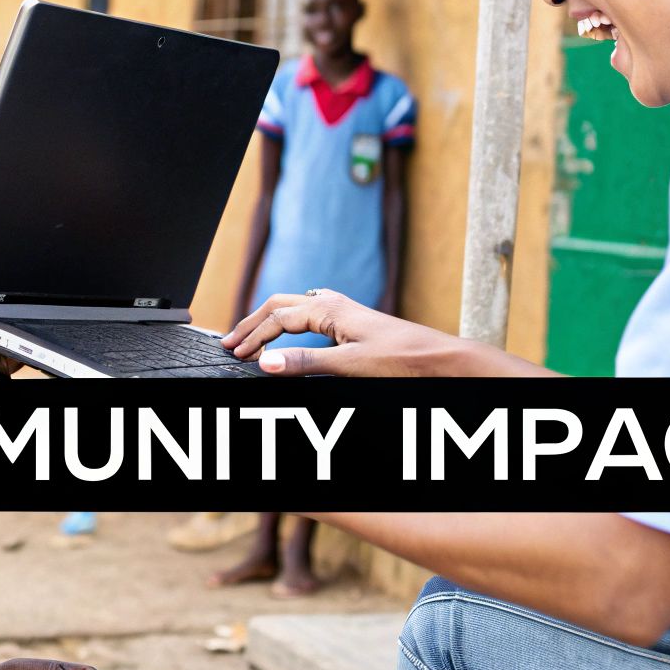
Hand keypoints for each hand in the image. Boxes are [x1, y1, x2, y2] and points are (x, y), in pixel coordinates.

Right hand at [220, 290, 458, 376]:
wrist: (438, 359)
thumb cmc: (402, 360)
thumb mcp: (350, 366)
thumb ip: (306, 363)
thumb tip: (266, 362)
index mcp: (329, 309)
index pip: (277, 318)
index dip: (253, 336)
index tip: (235, 354)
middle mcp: (334, 303)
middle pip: (280, 305)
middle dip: (253, 323)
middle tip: (230, 342)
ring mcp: (344, 310)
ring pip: (295, 306)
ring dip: (270, 320)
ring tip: (253, 336)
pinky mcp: (353, 321)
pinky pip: (311, 312)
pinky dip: (291, 321)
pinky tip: (293, 328)